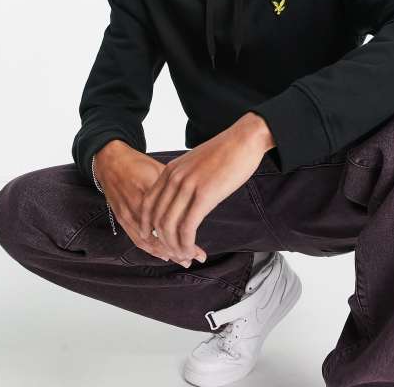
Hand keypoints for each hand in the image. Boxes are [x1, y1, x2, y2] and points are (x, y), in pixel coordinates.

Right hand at [94, 140, 205, 266]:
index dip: (187, 237)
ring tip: (182, 259)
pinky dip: (151, 249)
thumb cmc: (139, 163)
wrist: (110, 160)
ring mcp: (128, 214)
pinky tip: (164, 254)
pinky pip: (137, 239)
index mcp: (152, 192)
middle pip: (161, 236)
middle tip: (195, 257)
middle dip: (178, 250)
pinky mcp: (122, 218)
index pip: (172, 221)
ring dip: (166, 252)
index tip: (200, 247)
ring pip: (149, 242)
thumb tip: (200, 198)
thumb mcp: (162, 170)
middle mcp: (138, 206)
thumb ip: (177, 187)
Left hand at [138, 113, 274, 264]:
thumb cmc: (226, 152)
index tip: (156, 239)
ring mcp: (188, 186)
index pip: (148, 204)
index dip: (148, 226)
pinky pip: (187, 227)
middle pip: (156, 218)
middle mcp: (174, 178)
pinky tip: (192, 249)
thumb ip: (185, 179)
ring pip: (169, 226)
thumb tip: (184, 198)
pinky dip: (186, 244)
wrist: (244, 139)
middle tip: (173, 252)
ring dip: (174, 246)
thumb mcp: (196, 163)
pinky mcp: (204, 195)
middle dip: (162, 241)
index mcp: (170, 170)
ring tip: (184, 255)